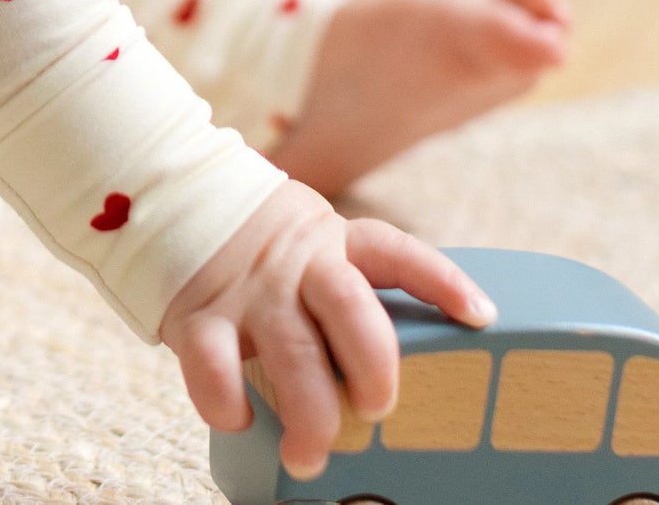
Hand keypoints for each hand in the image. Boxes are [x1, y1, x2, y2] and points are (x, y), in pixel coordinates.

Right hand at [157, 180, 495, 480]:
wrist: (177, 200)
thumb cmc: (266, 251)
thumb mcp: (316, 247)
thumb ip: (351, 292)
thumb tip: (420, 369)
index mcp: (333, 242)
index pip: (396, 252)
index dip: (441, 281)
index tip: (480, 316)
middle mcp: (296, 265)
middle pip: (349, 307)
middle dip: (372, 366)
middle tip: (376, 410)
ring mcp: (249, 292)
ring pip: (292, 350)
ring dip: (309, 413)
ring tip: (310, 458)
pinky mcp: (198, 316)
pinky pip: (212, 365)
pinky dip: (227, 401)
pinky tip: (241, 419)